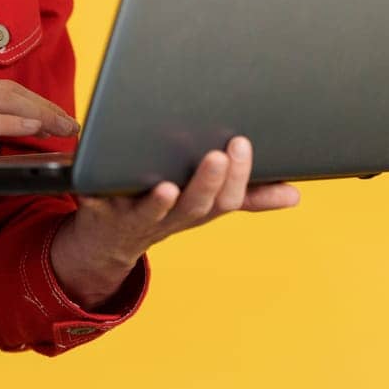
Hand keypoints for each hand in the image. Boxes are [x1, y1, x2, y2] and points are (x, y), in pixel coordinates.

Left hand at [49, 136, 300, 307]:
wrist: (106, 244)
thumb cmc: (163, 209)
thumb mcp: (207, 204)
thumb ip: (248, 196)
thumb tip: (294, 194)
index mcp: (198, 210)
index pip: (227, 200)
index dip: (237, 178)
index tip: (241, 144)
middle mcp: (170, 217)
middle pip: (194, 207)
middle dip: (207, 183)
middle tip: (218, 156)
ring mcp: (133, 216)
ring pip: (150, 212)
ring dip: (159, 202)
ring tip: (168, 185)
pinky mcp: (97, 212)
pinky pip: (95, 205)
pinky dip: (94, 197)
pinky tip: (94, 188)